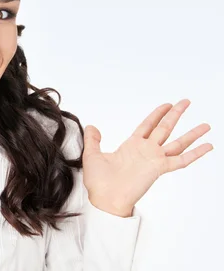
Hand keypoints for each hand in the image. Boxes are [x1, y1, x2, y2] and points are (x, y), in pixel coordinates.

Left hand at [82, 99, 212, 216]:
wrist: (104, 198)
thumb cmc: (98, 182)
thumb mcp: (92, 154)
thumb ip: (93, 139)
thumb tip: (92, 126)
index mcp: (131, 146)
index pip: (148, 125)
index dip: (157, 114)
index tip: (166, 104)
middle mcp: (146, 151)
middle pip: (165, 128)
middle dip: (175, 114)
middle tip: (186, 102)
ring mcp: (154, 159)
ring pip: (177, 142)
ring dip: (192, 133)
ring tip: (206, 125)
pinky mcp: (159, 168)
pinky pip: (181, 160)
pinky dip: (195, 153)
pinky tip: (208, 146)